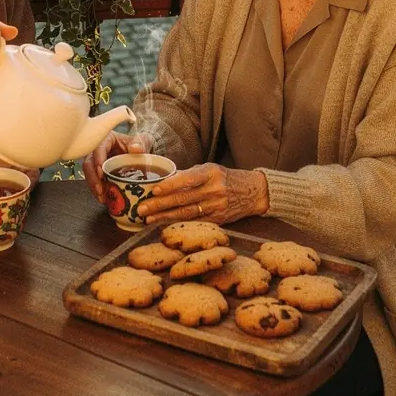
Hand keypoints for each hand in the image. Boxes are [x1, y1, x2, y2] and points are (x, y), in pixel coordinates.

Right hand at [83, 131, 154, 203]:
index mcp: (107, 139)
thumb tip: (135, 148)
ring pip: (89, 173)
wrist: (141, 152)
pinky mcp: (99, 172)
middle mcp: (99, 149)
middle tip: (100, 189)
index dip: (98, 160)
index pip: (99, 148)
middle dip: (93, 177)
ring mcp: (98, 161)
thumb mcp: (143, 141)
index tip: (101, 173)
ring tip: (102, 197)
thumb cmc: (140, 144)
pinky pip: (94, 180)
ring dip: (94, 186)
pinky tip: (103, 198)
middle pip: (89, 162)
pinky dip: (97, 190)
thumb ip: (140, 143)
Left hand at [137, 164, 268, 225]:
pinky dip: (178, 225)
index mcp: (210, 173)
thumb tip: (163, 178)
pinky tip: (164, 226)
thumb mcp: (209, 169)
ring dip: (165, 217)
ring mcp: (216, 207)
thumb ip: (188, 174)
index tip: (154, 190)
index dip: (170, 185)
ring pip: (186, 213)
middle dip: (160, 204)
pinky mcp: (218, 220)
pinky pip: (195, 223)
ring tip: (148, 219)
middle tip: (142, 208)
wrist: (253, 192)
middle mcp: (214, 190)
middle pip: (183, 199)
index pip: (188, 179)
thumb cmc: (225, 177)